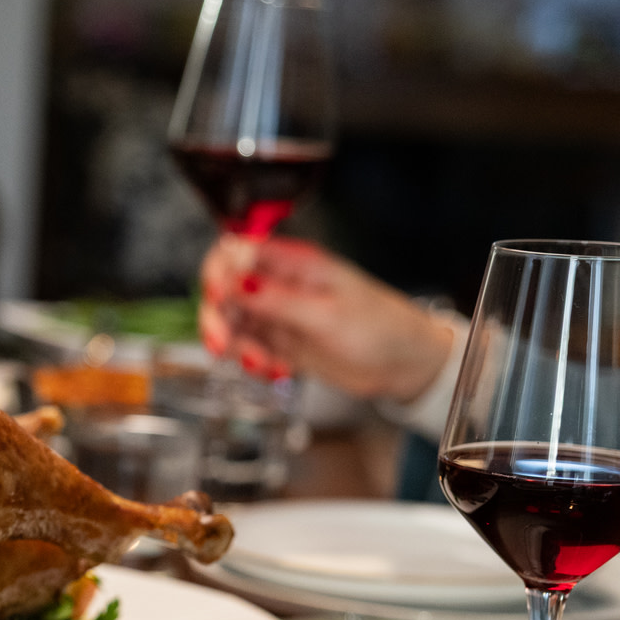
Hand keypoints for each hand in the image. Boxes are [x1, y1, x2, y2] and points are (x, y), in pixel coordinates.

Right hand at [198, 235, 455, 401]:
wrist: (402, 364)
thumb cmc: (380, 329)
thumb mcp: (326, 314)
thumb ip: (277, 299)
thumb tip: (235, 282)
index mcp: (294, 263)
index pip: (238, 250)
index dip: (218, 270)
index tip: (217, 296)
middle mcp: (280, 284)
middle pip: (224, 289)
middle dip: (217, 317)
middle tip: (223, 343)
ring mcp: (277, 314)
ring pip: (231, 322)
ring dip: (234, 345)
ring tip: (258, 362)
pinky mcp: (279, 342)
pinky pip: (247, 348)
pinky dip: (250, 362)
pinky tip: (271, 369)